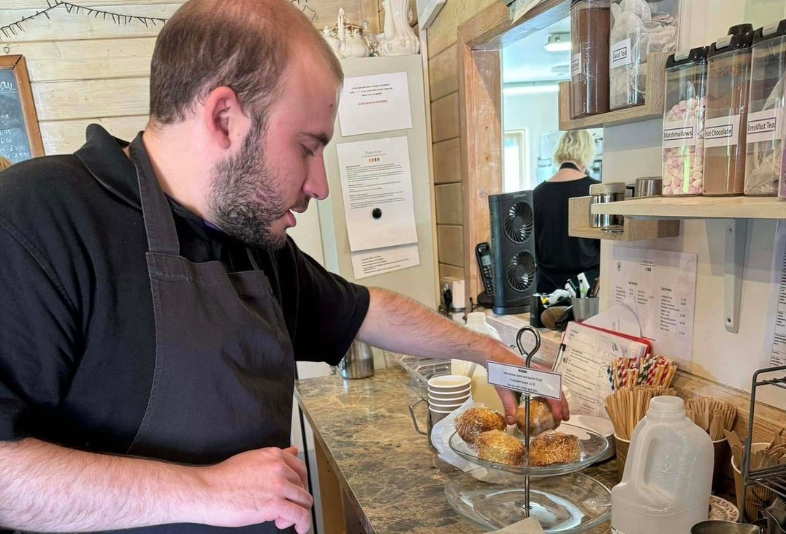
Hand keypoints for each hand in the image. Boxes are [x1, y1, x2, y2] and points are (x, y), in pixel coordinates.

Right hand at [196, 447, 312, 532]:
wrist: (207, 491)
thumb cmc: (223, 479)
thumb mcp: (251, 459)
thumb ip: (274, 458)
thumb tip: (293, 451)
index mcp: (273, 455)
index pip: (300, 468)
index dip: (300, 483)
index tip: (295, 492)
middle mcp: (278, 467)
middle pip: (302, 485)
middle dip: (296, 498)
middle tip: (285, 508)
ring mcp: (278, 485)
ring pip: (304, 500)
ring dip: (299, 512)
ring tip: (285, 519)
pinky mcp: (274, 504)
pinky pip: (300, 514)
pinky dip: (303, 523)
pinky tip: (299, 528)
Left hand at [488, 349, 569, 424]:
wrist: (496, 354)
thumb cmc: (500, 370)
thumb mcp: (503, 389)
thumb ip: (508, 406)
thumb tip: (511, 422)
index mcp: (533, 377)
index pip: (550, 393)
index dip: (557, 406)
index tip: (558, 417)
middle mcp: (539, 373)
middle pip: (557, 389)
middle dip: (563, 404)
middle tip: (565, 418)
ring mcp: (540, 370)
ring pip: (555, 385)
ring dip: (560, 398)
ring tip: (561, 411)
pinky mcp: (538, 370)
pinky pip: (550, 381)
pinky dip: (554, 392)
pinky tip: (551, 400)